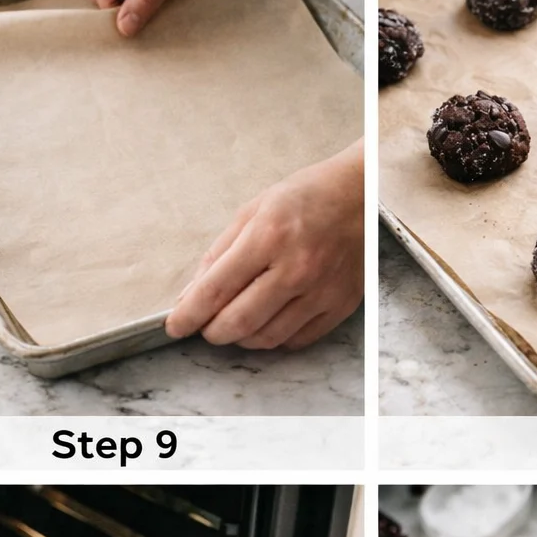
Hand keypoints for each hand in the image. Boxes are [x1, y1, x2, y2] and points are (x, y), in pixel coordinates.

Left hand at [165, 142, 363, 349]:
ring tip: (235, 321)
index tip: (175, 326)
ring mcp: (322, 291)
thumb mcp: (252, 211)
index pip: (216, 290)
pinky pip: (296, 340)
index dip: (188, 315)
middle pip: (238, 323)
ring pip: (266, 338)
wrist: (361, 196)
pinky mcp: (340, 306)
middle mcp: (297, 268)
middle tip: (205, 326)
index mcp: (269, 236)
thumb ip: (219, 255)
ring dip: (241, 337)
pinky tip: (267, 320)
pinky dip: (273, 338)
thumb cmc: (304, 198)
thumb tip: (191, 296)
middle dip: (212, 332)